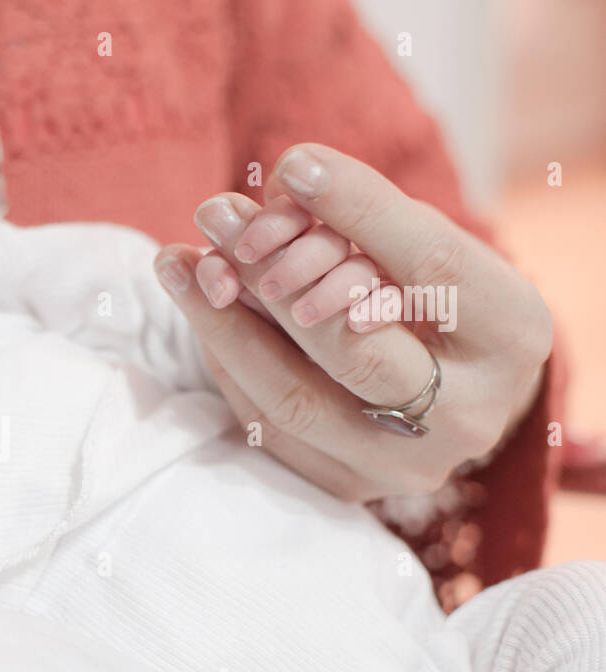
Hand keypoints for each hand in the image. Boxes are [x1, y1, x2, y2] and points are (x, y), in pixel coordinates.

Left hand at [154, 143, 551, 501]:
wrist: (450, 395)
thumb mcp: (421, 248)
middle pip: (355, 346)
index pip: (432, 268)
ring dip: (222, 322)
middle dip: (270, 273)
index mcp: (512, 336)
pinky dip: (225, 359)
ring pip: (294, 397)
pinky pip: (265, 423)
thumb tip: (275, 186)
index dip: (359, 211)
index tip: (293, 164)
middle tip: (214, 213)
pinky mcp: (344, 486)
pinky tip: (197, 309)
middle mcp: (467, 415)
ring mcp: (403, 464)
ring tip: (178, 261)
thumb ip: (360, 220)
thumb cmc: (432, 300)